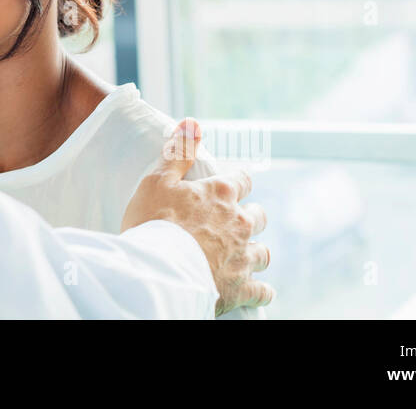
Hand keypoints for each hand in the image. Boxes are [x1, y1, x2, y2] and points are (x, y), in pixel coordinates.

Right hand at [122, 118, 273, 315]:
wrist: (157, 272)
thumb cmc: (152, 224)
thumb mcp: (157, 181)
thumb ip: (178, 153)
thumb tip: (193, 123)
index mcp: (221, 194)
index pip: (243, 180)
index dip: (238, 182)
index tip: (232, 186)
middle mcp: (239, 222)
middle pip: (258, 216)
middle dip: (250, 217)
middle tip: (235, 223)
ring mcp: (243, 257)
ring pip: (263, 253)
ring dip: (255, 253)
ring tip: (243, 257)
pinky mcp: (242, 288)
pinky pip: (262, 291)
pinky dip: (260, 291)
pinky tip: (257, 291)